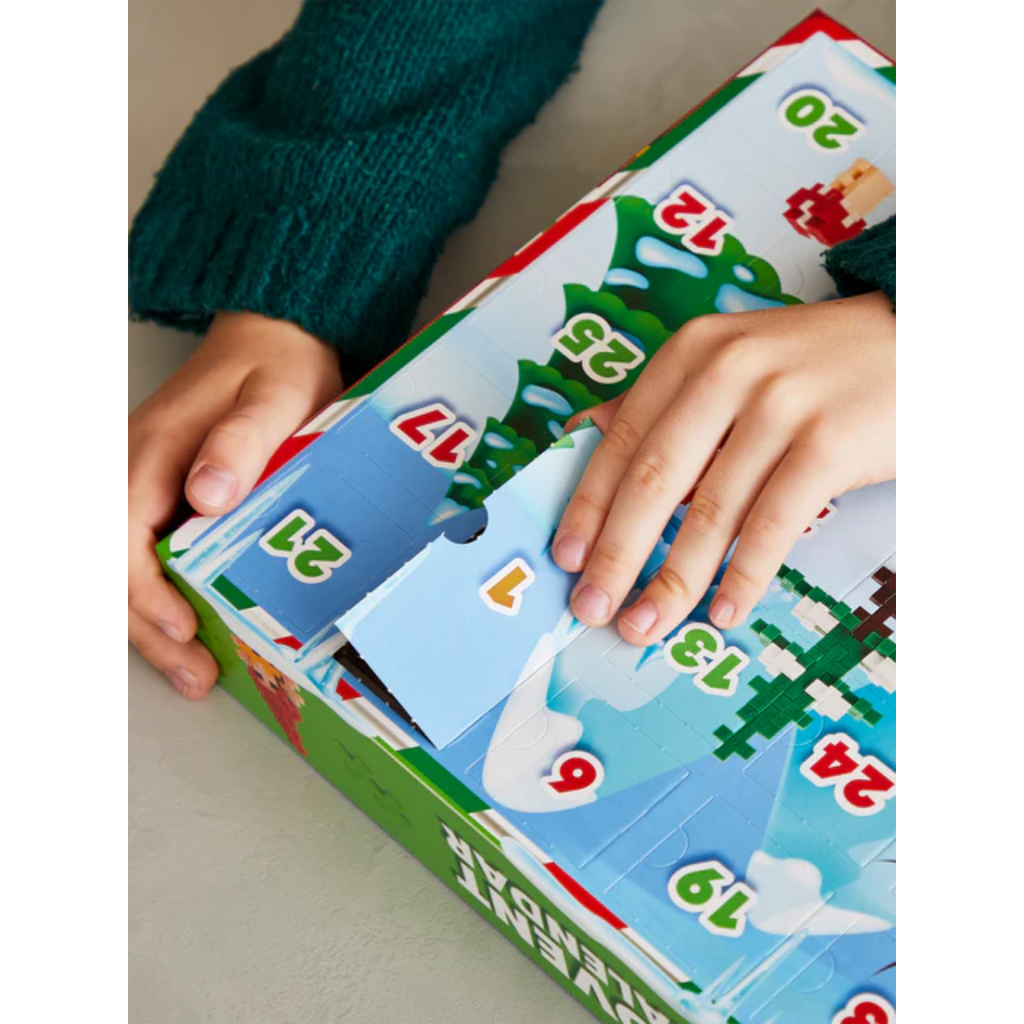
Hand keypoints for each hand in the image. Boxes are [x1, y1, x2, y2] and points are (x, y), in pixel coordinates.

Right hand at [129, 312, 342, 696]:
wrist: (271, 334)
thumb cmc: (277, 365)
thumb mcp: (275, 397)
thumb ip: (240, 442)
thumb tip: (203, 497)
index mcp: (150, 451)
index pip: (120, 536)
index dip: (147, 591)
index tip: (184, 628)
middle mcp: (130, 470)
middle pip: (112, 565)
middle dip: (148, 628)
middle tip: (194, 676)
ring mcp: (139, 484)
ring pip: (120, 567)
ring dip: (148, 623)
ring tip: (193, 672)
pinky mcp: (157, 494)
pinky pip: (140, 555)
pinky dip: (159, 598)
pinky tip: (191, 629)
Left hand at [552, 291, 894, 644]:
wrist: (917, 343)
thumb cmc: (811, 366)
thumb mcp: (728, 362)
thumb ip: (660, 400)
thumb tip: (584, 434)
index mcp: (692, 352)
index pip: (622, 439)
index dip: (588, 504)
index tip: (564, 557)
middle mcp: (728, 371)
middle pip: (655, 479)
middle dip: (617, 554)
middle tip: (591, 607)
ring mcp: (781, 406)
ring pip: (711, 511)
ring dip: (674, 579)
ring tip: (646, 624)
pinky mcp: (829, 442)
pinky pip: (773, 524)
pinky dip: (744, 575)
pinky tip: (723, 610)